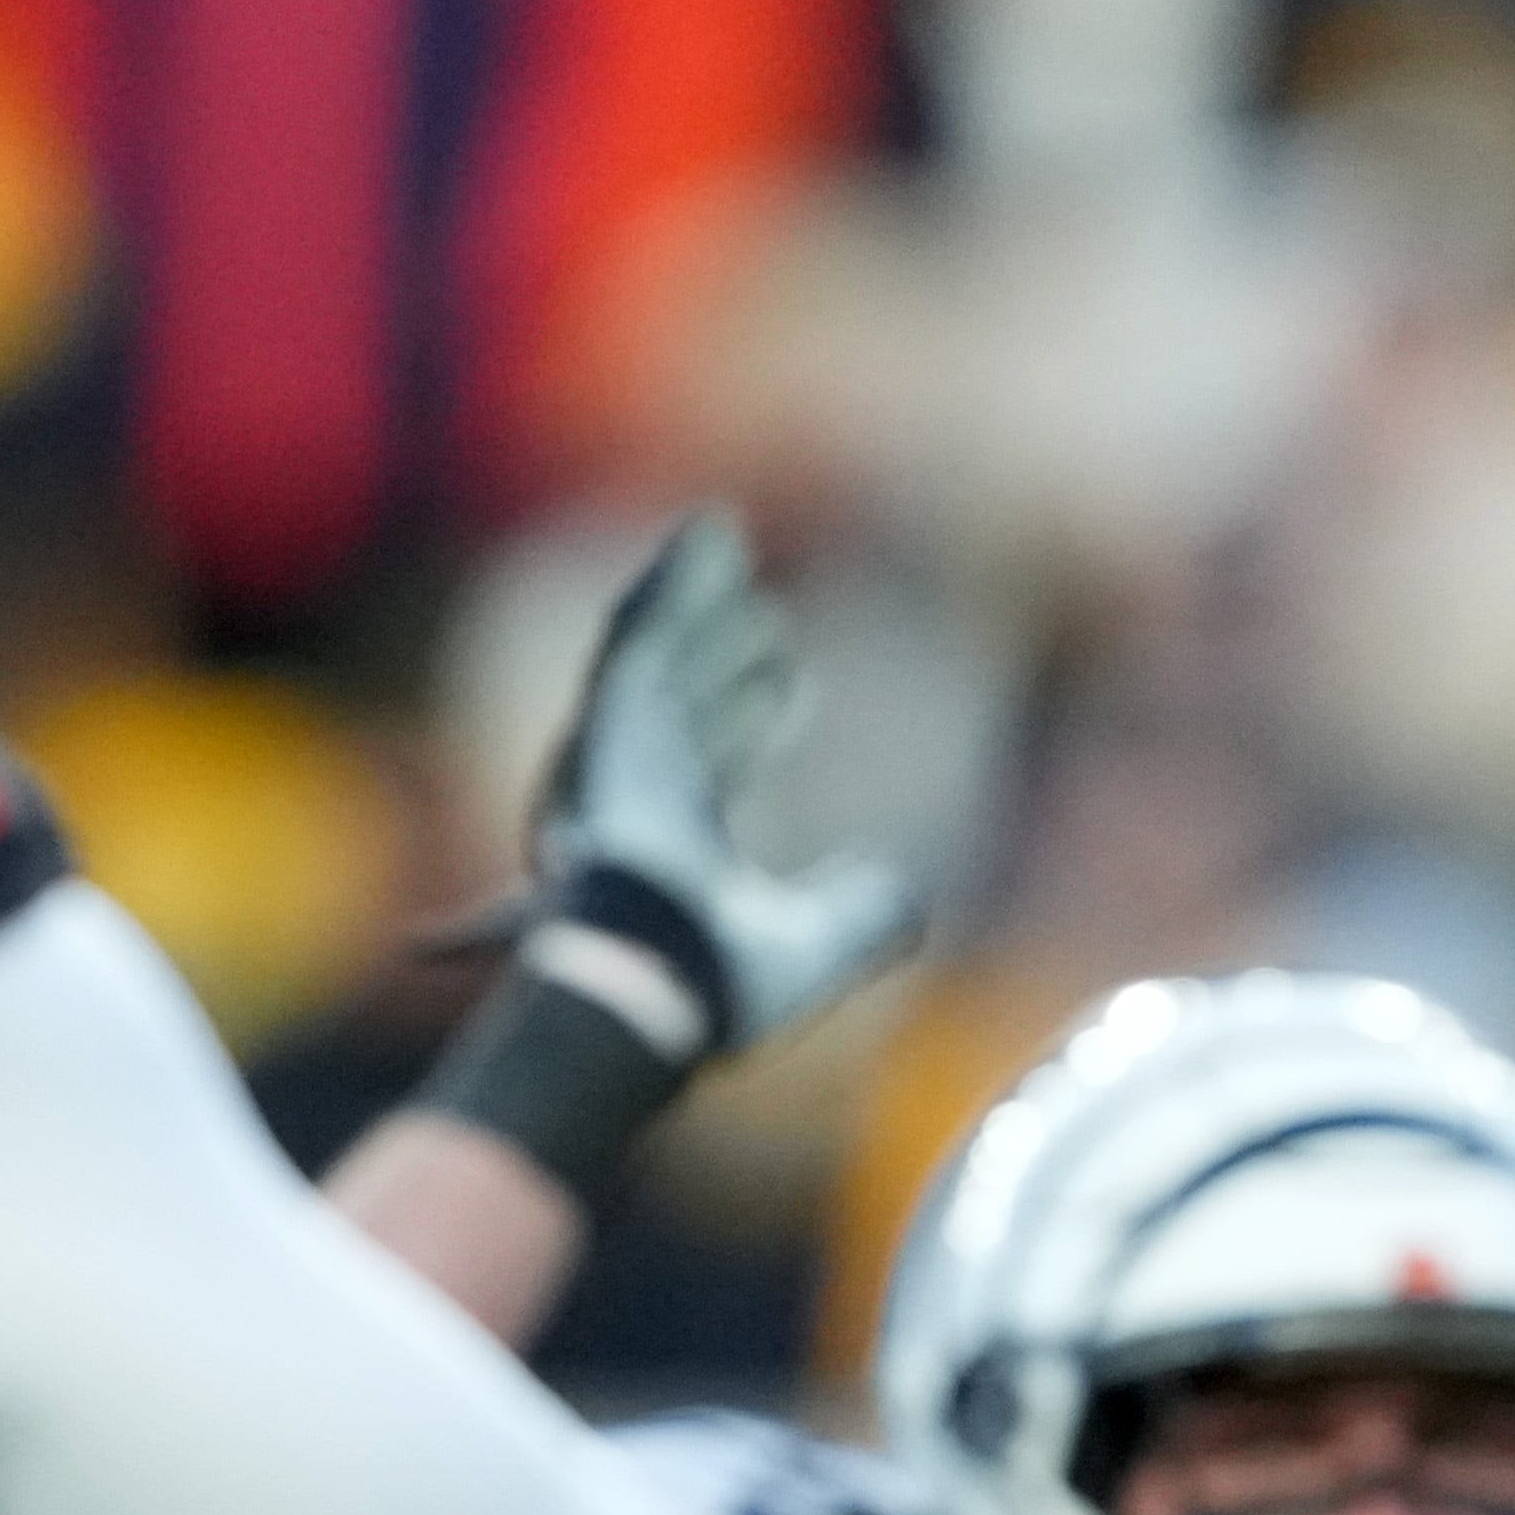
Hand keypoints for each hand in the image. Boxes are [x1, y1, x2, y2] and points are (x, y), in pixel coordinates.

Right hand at [524, 507, 927, 1071]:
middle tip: (767, 611)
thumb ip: (866, 917)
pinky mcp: (604, 733)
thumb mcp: (817, 945)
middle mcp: (636, 797)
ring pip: (659, 655)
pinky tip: (708, 528)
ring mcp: (613, 761)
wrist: (649, 986)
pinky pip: (639, 638)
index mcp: (676, 845)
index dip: (752, 716)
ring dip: (692, 594)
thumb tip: (910, 894)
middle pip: (684, 698)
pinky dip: (672, 583)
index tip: (794, 679)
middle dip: (719, 650)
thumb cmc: (714, 985)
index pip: (714, 759)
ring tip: (724, 535)